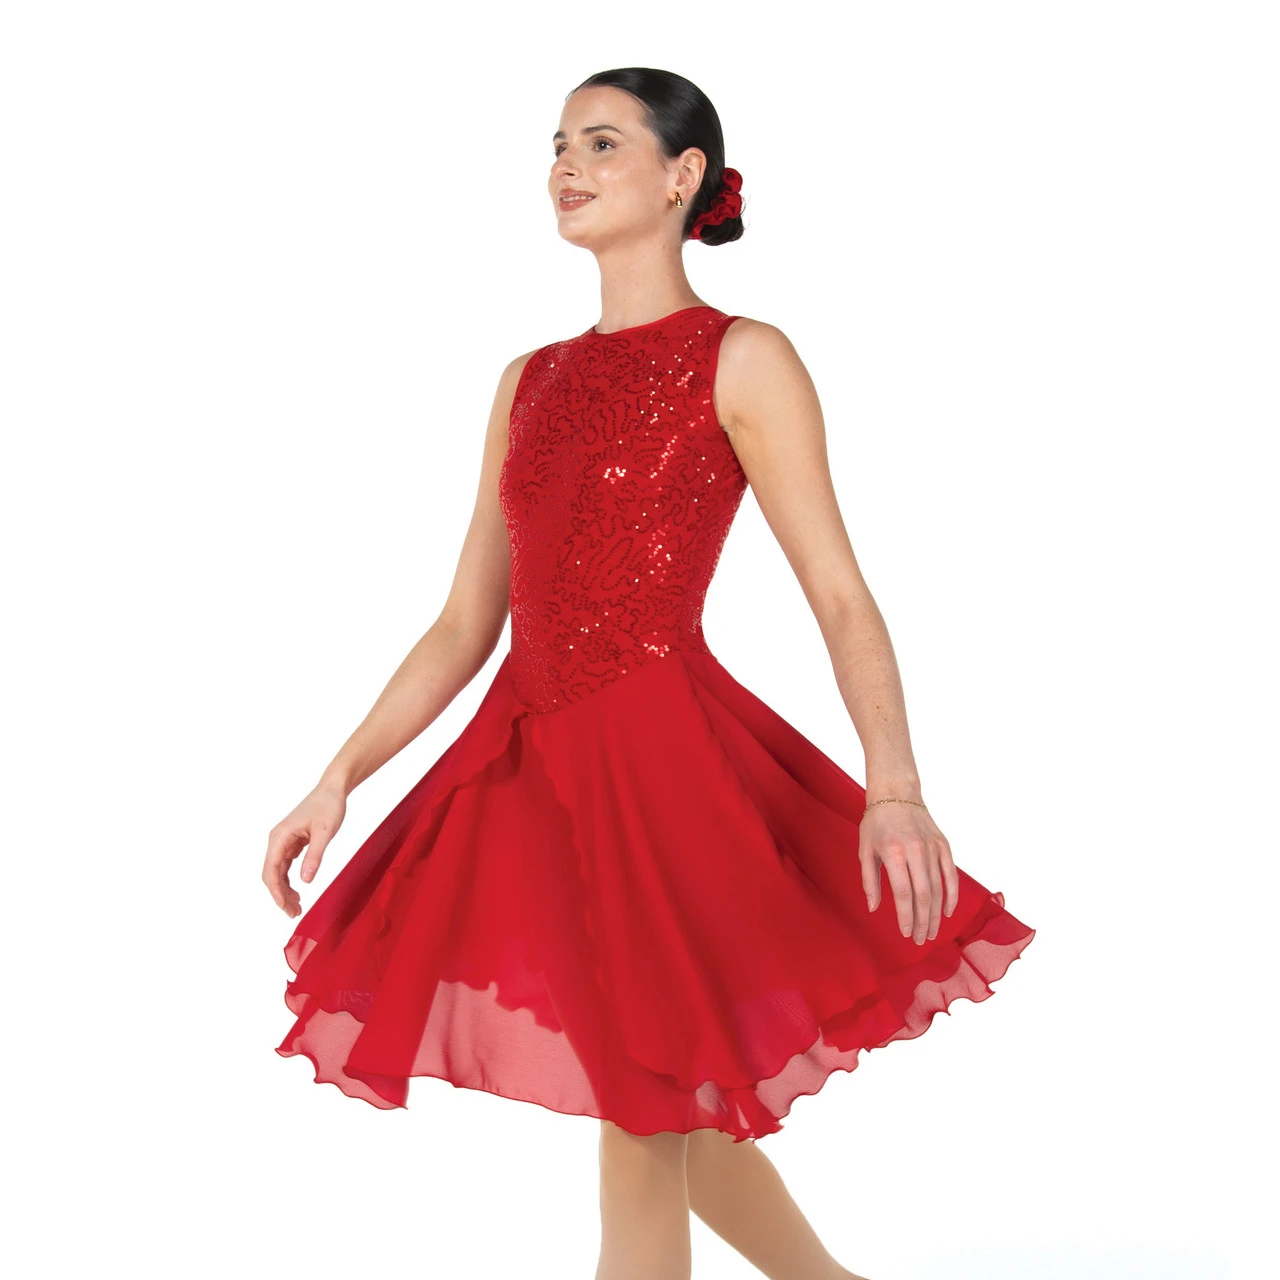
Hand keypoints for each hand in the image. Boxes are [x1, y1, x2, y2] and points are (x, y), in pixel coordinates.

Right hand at [262, 783, 347, 917]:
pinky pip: (286, 865)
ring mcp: (283, 841)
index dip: (276, 892)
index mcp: (280, 837)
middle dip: (280, 895)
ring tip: (297, 906)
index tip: (285, 907)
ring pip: (278, 871)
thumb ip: (315, 856)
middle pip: (272, 874)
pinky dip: (290, 880)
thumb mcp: (325, 832)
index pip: (271, 870)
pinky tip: (299, 890)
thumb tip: (306, 881)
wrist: (333, 789)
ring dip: (285, 890)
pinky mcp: (292, 842)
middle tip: (294, 913)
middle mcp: (277, 840)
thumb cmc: (329, 806)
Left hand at [858, 801, 958, 943]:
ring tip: (931, 932)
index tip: (904, 933)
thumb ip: (869, 881)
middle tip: (919, 940)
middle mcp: (916, 851)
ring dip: (935, 914)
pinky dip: (952, 896)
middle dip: (922, 921)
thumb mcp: (865, 850)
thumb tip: (874, 908)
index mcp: (894, 852)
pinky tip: (947, 912)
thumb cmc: (877, 823)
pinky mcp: (944, 845)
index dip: (906, 916)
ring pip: (939, 889)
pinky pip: (951, 875)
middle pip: (924, 895)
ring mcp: (933, 848)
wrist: (897, 794)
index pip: (904, 893)